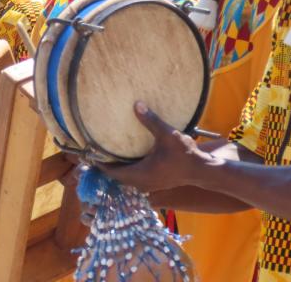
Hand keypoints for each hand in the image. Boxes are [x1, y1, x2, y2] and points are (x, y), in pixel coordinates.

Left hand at [97, 102, 214, 193]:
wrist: (202, 170)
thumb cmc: (184, 154)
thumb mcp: (167, 134)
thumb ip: (151, 121)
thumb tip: (136, 104)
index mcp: (140, 174)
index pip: (112, 172)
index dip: (99, 163)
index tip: (89, 153)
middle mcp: (141, 183)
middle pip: (117, 176)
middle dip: (106, 164)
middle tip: (96, 150)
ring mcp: (148, 185)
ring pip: (126, 178)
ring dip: (118, 168)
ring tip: (109, 153)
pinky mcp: (155, 183)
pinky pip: (135, 178)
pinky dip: (128, 169)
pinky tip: (129, 157)